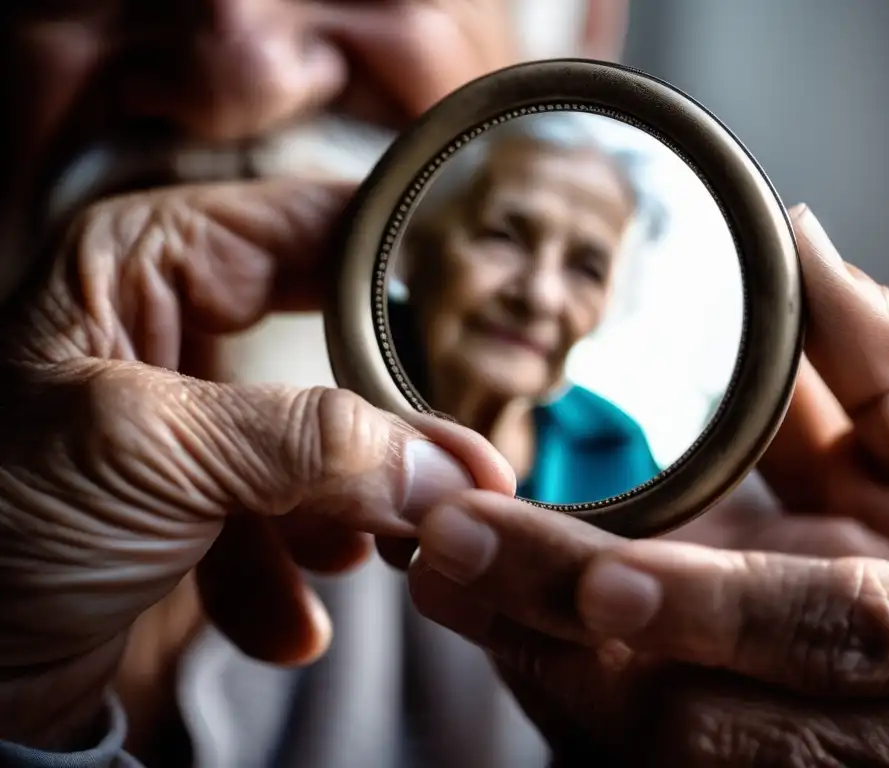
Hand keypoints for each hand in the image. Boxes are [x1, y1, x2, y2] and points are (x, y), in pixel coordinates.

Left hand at [0, 180, 513, 748]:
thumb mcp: (151, 451)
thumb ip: (312, 445)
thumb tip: (445, 463)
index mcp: (144, 265)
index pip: (307, 228)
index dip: (398, 268)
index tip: (477, 316)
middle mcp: (171, 330)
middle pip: (328, 348)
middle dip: (385, 427)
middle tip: (453, 471)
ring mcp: (189, 423)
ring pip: (319, 444)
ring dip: (349, 513)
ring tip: (371, 557)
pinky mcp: (196, 506)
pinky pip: (286, 521)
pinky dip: (297, 574)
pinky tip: (288, 621)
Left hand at [407, 206, 888, 764]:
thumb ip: (870, 360)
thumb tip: (798, 229)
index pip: (839, 625)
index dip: (718, 606)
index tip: (599, 575)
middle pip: (707, 715)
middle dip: (567, 628)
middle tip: (448, 546)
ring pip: (649, 751)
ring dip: (531, 661)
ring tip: (440, 571)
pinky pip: (615, 756)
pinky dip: (545, 688)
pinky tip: (480, 616)